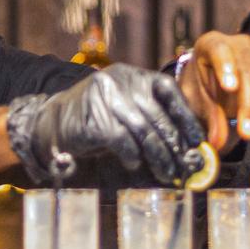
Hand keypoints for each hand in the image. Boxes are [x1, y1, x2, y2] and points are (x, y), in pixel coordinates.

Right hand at [7, 63, 205, 184]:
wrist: (51, 122)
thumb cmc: (95, 120)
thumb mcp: (124, 110)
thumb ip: (150, 119)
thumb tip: (187, 147)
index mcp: (130, 74)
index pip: (167, 89)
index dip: (185, 115)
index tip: (198, 140)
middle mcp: (118, 81)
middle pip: (157, 115)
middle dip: (174, 145)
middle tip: (185, 167)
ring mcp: (104, 98)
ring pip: (143, 130)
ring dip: (159, 156)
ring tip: (167, 173)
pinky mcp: (93, 118)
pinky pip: (123, 141)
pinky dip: (132, 155)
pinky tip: (133, 163)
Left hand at [177, 32, 249, 150]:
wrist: (215, 86)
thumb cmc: (204, 89)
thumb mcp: (200, 100)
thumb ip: (211, 117)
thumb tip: (218, 142)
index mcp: (212, 44)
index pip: (219, 49)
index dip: (225, 67)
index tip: (230, 88)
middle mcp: (240, 46)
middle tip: (246, 132)